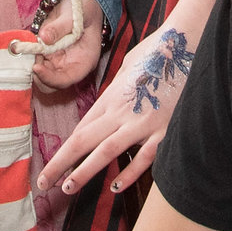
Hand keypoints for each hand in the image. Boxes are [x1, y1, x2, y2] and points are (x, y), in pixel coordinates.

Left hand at [23, 0, 106, 88]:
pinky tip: (28, 43)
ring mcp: (59, 62)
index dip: (50, 78)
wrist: (82, 2)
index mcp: (85, 61)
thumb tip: (44, 38)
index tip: (36, 67)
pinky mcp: (48, 56)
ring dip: (32, 64)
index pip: (67, 80)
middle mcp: (71, 66)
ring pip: (40, 76)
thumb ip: (59, 27)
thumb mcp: (75, 14)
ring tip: (32, 44)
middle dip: (38, 73)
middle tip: (33, 53)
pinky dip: (28, 56)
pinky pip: (36, 62)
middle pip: (51, 84)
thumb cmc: (85, 9)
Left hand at [41, 16, 193, 193]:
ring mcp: (142, 122)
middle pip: (83, 141)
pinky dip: (129, 173)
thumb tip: (113, 98)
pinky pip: (144, 157)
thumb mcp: (129, 66)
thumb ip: (118, 86)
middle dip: (61, 164)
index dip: (64, 151)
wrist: (187, 43)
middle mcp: (121, 111)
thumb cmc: (158, 51)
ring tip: (68, 188)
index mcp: (111, 96)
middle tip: (44, 183)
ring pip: (106, 152)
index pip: (81, 129)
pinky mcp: (164, 130)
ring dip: (84, 171)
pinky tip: (115, 187)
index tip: (52, 166)